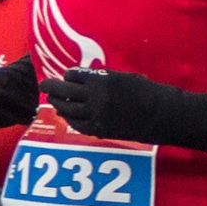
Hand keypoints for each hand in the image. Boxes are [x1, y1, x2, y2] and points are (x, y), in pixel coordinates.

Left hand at [39, 68, 178, 140]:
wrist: (163, 114)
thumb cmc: (147, 91)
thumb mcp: (124, 77)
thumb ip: (103, 79)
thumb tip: (84, 80)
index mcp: (103, 80)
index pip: (74, 75)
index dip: (68, 75)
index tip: (67, 76)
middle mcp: (96, 96)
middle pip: (65, 91)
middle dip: (51, 87)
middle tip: (43, 85)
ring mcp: (96, 114)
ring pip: (68, 109)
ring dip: (57, 104)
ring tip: (52, 100)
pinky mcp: (100, 130)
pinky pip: (78, 124)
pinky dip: (69, 119)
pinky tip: (65, 116)